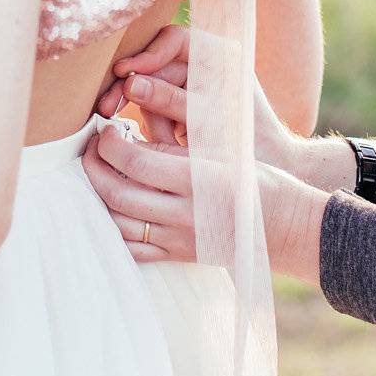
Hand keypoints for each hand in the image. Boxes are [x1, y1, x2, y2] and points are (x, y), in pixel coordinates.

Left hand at [80, 117, 324, 279]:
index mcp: (198, 178)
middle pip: (118, 194)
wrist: (284, 224)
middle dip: (94, 168)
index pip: (135, 161)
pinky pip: (132, 250)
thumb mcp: (225, 148)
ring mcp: (179, 239)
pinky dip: (111, 230)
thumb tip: (135, 120)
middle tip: (91, 147)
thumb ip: (181, 140)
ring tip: (95, 173)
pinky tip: (106, 209)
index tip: (106, 129)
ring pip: (119, 223)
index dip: (110, 143)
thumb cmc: (254, 175)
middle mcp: (185, 213)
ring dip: (97, 197)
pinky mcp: (178, 255)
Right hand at [94, 24, 300, 174]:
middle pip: (156, 66)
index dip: (147, 55)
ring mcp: (194, 86)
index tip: (125, 74)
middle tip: (106, 109)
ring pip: (152, 93)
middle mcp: (206, 64)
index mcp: (220, 53)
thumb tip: (128, 83)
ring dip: (149, 120)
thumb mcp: (207, 119)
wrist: (270, 171)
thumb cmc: (246, 143)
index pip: (174, 40)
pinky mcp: (185, 110)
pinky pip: (159, 113)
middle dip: (132, 90)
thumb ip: (170, 99)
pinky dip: (157, 131)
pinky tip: (158, 146)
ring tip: (151, 141)